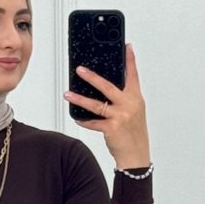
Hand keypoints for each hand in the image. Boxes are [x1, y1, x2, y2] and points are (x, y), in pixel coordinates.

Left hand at [64, 43, 150, 169]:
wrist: (136, 156)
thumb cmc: (134, 134)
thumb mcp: (134, 112)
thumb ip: (124, 99)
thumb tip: (107, 89)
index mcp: (136, 99)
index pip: (133, 75)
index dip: (130, 60)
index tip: (127, 47)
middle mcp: (129, 105)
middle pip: (108, 86)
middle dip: (92, 77)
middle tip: (80, 69)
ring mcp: (120, 116)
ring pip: (96, 104)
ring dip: (80, 98)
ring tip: (68, 94)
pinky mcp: (112, 128)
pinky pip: (93, 122)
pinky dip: (84, 120)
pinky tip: (77, 117)